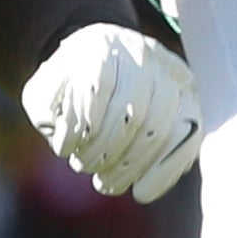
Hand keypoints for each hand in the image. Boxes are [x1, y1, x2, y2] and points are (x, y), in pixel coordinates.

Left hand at [21, 21, 201, 201]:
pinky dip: (164, 172)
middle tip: (84, 167)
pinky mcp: (190, 101)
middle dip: (104, 150)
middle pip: (132, 110)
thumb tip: (66, 138)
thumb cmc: (71, 84)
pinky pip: (187, 141)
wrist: (107, 63)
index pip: (97, 86)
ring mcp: (173, 77)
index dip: (80, 125)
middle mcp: (144, 55)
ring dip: (130, 166)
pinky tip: (142, 192)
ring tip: (105, 182)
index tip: (65, 150)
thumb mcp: (46, 89)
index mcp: (103, 45)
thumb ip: (46, 107)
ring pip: (160, 128)